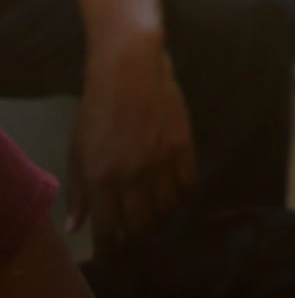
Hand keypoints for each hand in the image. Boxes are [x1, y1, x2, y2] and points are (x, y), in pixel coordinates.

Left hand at [69, 37, 195, 243]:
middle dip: (137, 237)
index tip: (112, 253)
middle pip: (141, 226)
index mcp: (100, 177)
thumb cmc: (96, 109)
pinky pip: (189, 186)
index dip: (110, 249)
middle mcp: (131, 175)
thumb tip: (77, 227)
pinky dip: (183, 198)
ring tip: (156, 215)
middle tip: (135, 234)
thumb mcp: (77, 150)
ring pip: (168, 210)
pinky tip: (176, 195)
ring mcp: (160, 162)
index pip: (107, 229)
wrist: (129, 70)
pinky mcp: (183, 146)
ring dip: (161, 219)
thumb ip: (78, 191)